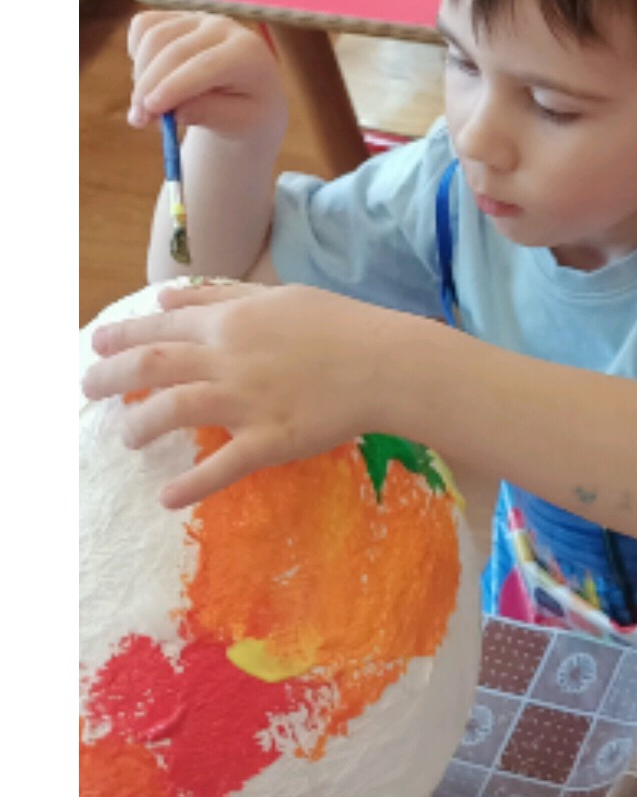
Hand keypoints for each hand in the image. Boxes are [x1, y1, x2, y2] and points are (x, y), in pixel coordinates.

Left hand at [81, 281, 413, 508]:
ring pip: (174, 411)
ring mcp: (246, 402)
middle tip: (88, 388)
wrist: (387, 365)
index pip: (160, 327)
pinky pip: (223, 466)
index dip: (123, 336)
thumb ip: (220, 298)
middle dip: (112, 377)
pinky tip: (166, 499)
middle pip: (152, 367)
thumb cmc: (341, 326)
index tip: (98, 346)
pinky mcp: (271, 440)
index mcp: (228, 322)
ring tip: (126, 438)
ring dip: (141, 426)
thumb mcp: (277, 298)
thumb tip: (170, 299)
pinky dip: (191, 485)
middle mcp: (226, 359)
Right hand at [124, 8, 285, 150]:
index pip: (205, 66)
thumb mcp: (238, 123)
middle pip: (174, 51)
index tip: (150, 109)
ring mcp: (197, 18)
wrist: (250, 92)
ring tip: (148, 110)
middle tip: (138, 120)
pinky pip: (143, 26)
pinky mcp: (176, 16)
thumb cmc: (247, 112)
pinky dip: (138, 53)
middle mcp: (223, 27)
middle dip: (149, 87)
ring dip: (141, 75)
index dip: (174, 86)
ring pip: (152, 37)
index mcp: (247, 53)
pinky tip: (149, 78)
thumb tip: (174, 112)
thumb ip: (209, 115)